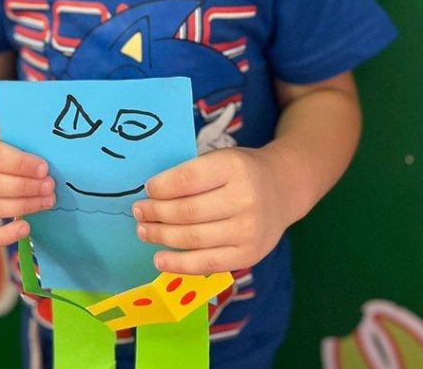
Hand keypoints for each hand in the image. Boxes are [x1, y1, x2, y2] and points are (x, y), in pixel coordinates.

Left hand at [132, 147, 289, 274]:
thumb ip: (192, 174)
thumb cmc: (243, 171)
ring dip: (162, 237)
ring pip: (193, 239)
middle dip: (156, 213)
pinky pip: (207, 264)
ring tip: (144, 231)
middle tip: (138, 211)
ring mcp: (248, 231)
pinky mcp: (248, 256)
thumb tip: (151, 195)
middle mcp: (244, 199)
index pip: (188, 179)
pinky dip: (179, 264)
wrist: (283, 189)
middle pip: (188, 212)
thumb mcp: (222, 158)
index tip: (147, 189)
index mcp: (234, 167)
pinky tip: (160, 259)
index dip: (161, 187)